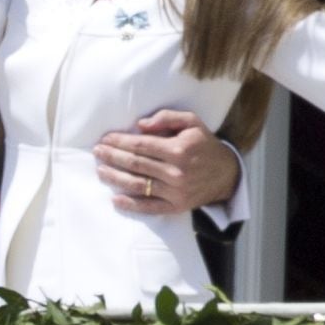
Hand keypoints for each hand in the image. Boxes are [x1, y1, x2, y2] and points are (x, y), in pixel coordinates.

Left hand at [94, 109, 239, 215]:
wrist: (227, 174)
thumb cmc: (204, 144)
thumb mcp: (192, 122)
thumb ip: (167, 118)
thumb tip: (140, 125)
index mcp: (178, 150)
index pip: (140, 145)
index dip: (119, 142)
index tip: (105, 139)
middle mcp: (175, 172)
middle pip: (135, 164)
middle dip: (112, 157)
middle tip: (97, 152)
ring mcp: (175, 192)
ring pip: (138, 185)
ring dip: (115, 178)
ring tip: (100, 171)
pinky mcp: (176, 207)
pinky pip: (150, 207)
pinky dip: (131, 205)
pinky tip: (116, 199)